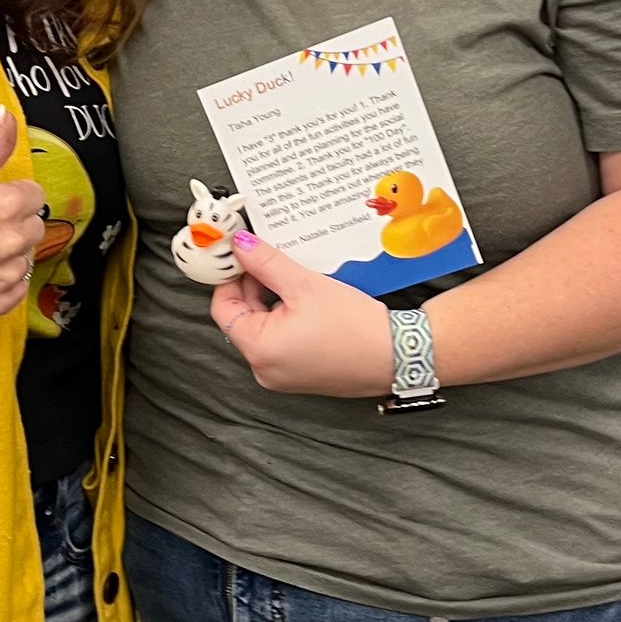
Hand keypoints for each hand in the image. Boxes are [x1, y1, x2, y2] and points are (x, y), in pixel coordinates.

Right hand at [0, 107, 44, 317]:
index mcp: (6, 204)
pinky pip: (17, 287)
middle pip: (34, 225)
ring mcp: (6, 275)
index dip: (10, 195)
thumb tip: (8, 116)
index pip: (34, 194)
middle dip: (12, 223)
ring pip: (27, 256)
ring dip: (8, 252)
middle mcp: (12, 241)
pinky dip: (0, 280)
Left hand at [210, 233, 395, 397]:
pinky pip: (281, 341)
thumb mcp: (305, 285)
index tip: (241, 255)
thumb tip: (242, 246)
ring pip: (263, 328)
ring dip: (273, 300)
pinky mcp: (300, 374)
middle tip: (272, 260)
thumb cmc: (356, 329)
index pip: (223, 307)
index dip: (231, 276)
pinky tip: (308, 301)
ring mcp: (282, 375)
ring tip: (297, 281)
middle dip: (254, 286)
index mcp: (259, 349)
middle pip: (242, 317)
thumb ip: (266, 263)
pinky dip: (287, 318)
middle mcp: (265, 368)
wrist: (397, 355)